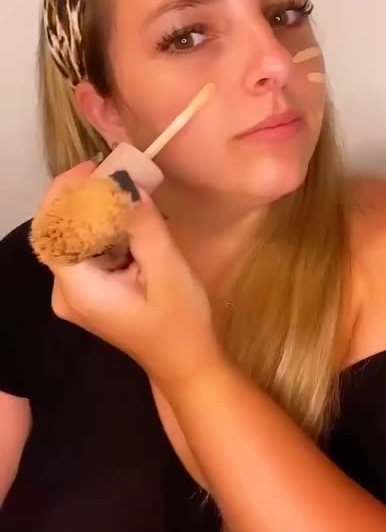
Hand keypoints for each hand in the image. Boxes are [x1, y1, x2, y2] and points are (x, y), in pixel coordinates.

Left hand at [41, 162, 223, 394]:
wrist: (186, 363)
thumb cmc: (180, 322)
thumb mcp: (168, 270)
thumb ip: (144, 227)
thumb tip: (126, 184)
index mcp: (79, 290)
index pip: (53, 230)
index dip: (66, 193)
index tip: (96, 168)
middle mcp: (66, 292)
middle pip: (59, 231)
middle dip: (81, 196)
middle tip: (115, 172)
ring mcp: (75, 293)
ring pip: (73, 237)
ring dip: (94, 210)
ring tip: (125, 188)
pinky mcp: (89, 291)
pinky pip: (86, 250)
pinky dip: (102, 228)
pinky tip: (128, 217)